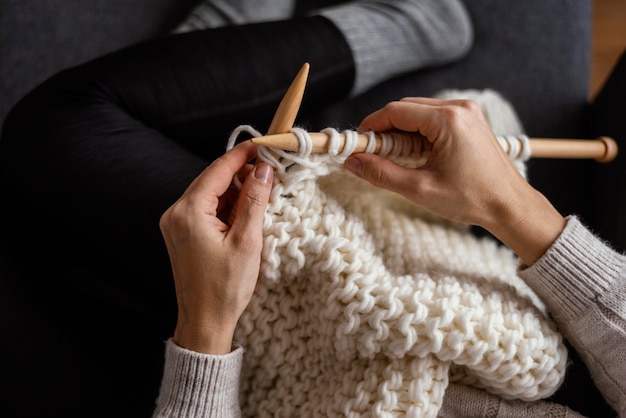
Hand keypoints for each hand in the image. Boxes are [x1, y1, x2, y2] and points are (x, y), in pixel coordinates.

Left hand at [159, 141, 272, 353]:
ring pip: (210, 193)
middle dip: (241, 172)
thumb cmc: (225, 288)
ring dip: (236, 190)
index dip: (242, 154)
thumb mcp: (247, 241)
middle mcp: (176, 213)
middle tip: (270, 169)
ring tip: (263, 190)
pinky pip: (206, 209)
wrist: (205, 322)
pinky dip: (226, 206)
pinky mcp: (182, 234)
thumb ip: (255, 200)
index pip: (218, 170)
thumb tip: (263, 169)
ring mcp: (176, 224)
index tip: (263, 144)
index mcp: (188, 212)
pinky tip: (246, 209)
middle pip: (212, 179)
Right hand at [345, 97, 564, 264]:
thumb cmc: (471, 199)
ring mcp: (467, 111)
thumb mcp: (420, 189)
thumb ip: (381, 173)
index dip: (371, 126)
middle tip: (373, 156)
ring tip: (395, 159)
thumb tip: (352, 162)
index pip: (395, 111)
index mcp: (448, 120)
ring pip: (419, 112)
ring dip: (401, 131)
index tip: (357, 145)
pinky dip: (418, 132)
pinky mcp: (470, 120)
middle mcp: (459, 108)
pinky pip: (434, 118)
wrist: (510, 205)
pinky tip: (415, 154)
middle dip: (385, 130)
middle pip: (406, 108)